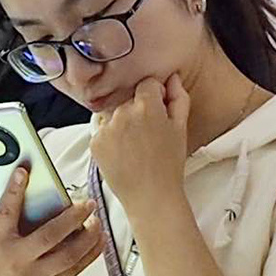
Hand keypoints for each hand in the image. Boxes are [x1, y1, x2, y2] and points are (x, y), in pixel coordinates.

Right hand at [0, 165, 101, 275]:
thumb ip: (11, 222)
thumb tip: (40, 196)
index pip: (5, 212)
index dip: (14, 191)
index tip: (24, 171)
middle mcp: (15, 260)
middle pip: (49, 235)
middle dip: (73, 217)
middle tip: (88, 203)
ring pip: (68, 255)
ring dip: (88, 236)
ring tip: (96, 221)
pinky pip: (74, 269)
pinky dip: (90, 253)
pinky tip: (98, 240)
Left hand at [90, 73, 190, 217]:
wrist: (150, 197)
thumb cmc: (169, 164)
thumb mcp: (181, 128)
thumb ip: (178, 98)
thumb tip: (172, 78)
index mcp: (146, 106)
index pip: (147, 83)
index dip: (156, 96)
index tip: (159, 112)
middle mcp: (122, 113)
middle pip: (130, 99)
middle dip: (139, 110)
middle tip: (148, 135)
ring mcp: (106, 127)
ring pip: (115, 114)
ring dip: (123, 122)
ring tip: (135, 146)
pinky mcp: (94, 142)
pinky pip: (103, 130)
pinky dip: (111, 137)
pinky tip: (123, 153)